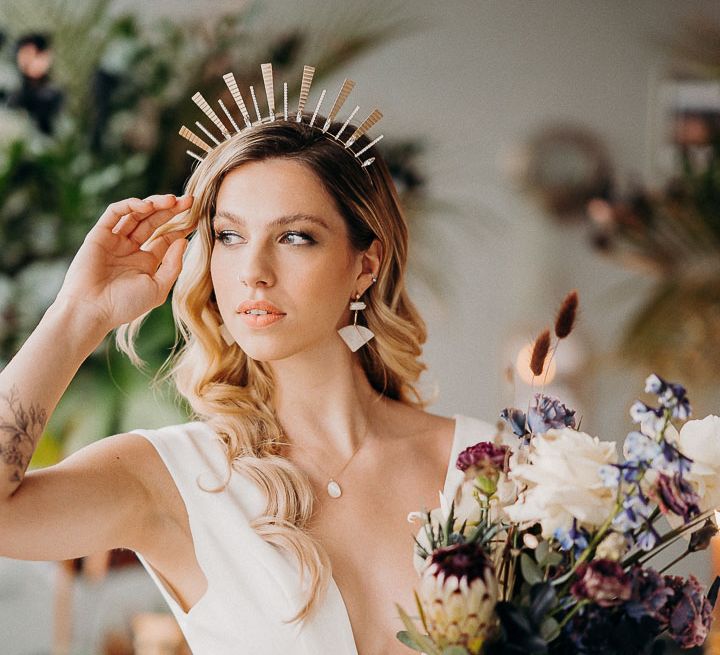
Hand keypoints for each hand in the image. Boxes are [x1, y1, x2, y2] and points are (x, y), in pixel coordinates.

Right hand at [55, 194, 193, 330]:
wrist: (92, 310)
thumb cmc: (125, 305)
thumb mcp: (158, 287)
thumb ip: (172, 265)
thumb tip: (183, 241)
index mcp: (146, 262)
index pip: (166, 238)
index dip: (181, 227)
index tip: (197, 218)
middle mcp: (131, 249)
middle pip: (154, 222)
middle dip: (172, 210)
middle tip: (189, 201)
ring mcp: (115, 240)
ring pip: (137, 214)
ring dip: (155, 204)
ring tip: (172, 200)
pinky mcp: (99, 234)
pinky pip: (115, 213)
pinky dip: (131, 205)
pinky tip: (147, 206)